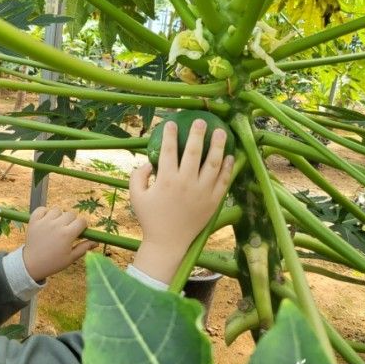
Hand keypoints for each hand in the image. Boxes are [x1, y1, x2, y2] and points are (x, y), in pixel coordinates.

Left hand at [22, 207, 97, 281]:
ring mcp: (44, 222)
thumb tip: (96, 242)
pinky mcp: (33, 221)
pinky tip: (46, 221)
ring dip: (59, 216)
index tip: (79, 231)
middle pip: (70, 214)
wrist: (31, 265)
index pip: (82, 221)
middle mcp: (56, 225)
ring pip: (57, 210)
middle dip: (71, 221)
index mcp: (67, 234)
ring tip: (56, 226)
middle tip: (67, 230)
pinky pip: (41, 209)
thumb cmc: (53, 263)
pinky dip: (44, 212)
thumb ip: (84, 248)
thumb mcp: (71, 258)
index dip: (82, 226)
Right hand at [129, 118, 233, 283]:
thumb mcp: (136, 196)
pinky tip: (229, 156)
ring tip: (221, 132)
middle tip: (201, 121)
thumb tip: (150, 161)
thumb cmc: (150, 218)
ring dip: (218, 146)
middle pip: (194, 152)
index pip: (168, 151)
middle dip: (197, 133)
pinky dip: (228, 167)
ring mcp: (203, 192)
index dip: (169, 135)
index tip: (171, 122)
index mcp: (166, 181)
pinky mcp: (214, 201)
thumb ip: (138, 176)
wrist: (168, 242)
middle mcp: (186, 184)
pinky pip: (223, 181)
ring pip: (214, 164)